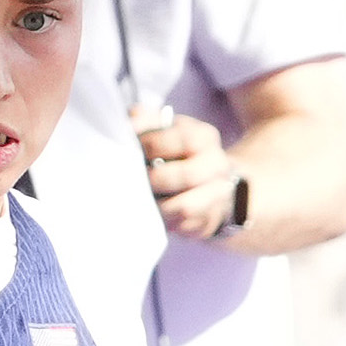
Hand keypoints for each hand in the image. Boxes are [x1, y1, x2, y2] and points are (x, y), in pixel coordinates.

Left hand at [136, 105, 241, 241]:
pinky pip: (183, 226)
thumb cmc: (178, 156)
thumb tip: (129, 118)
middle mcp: (216, 164)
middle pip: (184, 176)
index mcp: (204, 137)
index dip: (149, 145)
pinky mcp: (208, 219)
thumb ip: (147, 121)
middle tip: (136, 180)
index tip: (131, 148)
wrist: (211, 184)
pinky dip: (165, 221)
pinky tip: (155, 213)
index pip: (176, 139)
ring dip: (159, 206)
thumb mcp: (167, 131)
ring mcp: (216, 194)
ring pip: (184, 206)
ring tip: (144, 199)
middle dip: (154, 180)